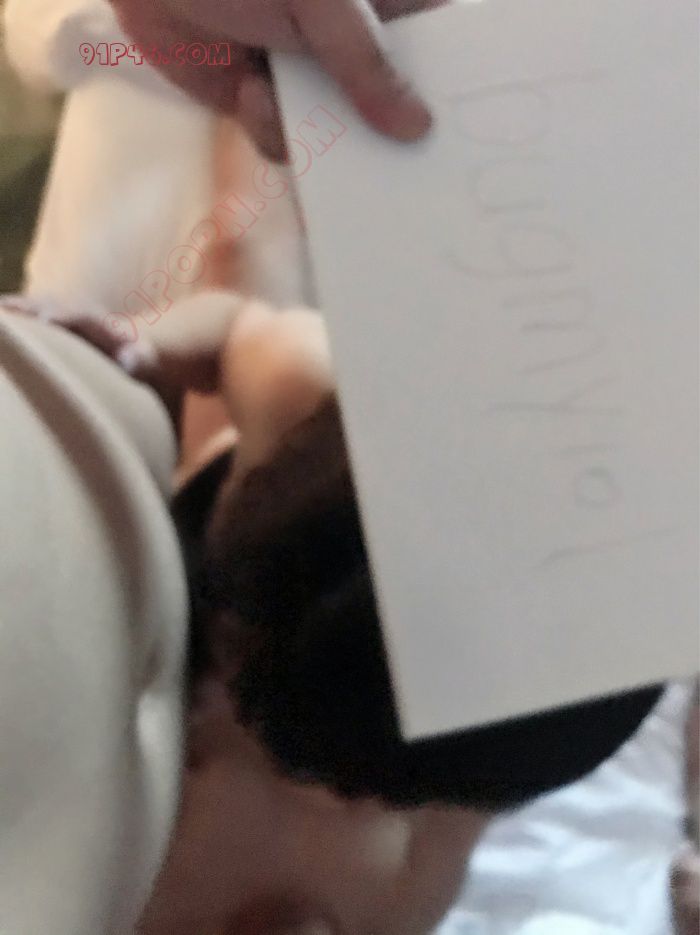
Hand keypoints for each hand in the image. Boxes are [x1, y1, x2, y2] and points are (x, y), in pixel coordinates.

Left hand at [110, 0, 447, 158]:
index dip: (455, 95)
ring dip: (316, 137)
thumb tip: (417, 127)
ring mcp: (312, 78)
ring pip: (342, 139)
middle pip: (392, 110)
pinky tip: (249, 90)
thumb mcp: (321, 1)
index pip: (437, 54)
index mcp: (384, 9)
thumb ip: (367, 64)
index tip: (467, 138)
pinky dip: (270, 130)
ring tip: (277, 96)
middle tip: (397, 171)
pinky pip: (289, 145)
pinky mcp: (268, 104)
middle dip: (387, 140)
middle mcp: (353, 49)